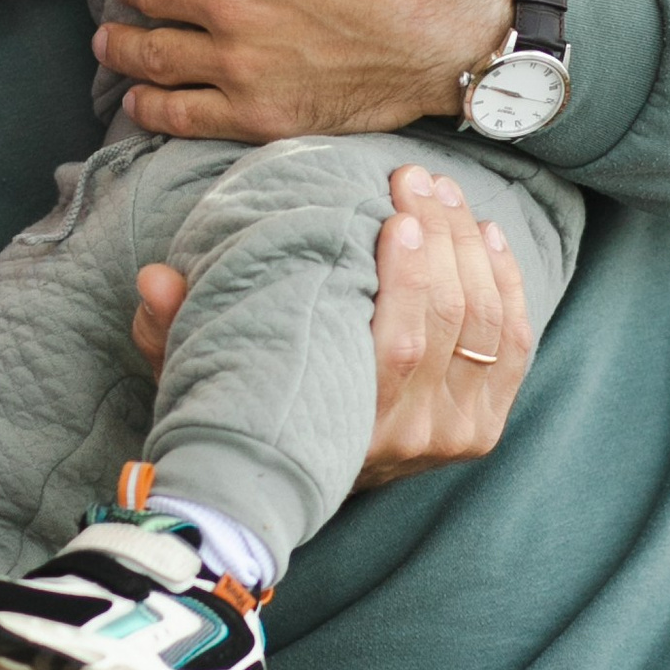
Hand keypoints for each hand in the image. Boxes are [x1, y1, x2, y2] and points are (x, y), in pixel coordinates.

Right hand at [132, 168, 532, 486]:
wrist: (292, 490)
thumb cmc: (246, 412)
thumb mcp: (203, 376)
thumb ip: (173, 331)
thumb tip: (156, 278)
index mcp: (352, 429)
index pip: (401, 347)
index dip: (410, 275)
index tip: (396, 213)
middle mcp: (414, 440)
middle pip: (452, 322)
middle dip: (441, 236)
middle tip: (417, 179)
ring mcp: (454, 436)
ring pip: (486, 326)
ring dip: (470, 247)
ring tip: (443, 193)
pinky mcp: (481, 428)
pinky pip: (512, 346)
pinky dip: (505, 285)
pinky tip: (487, 236)